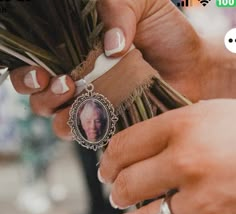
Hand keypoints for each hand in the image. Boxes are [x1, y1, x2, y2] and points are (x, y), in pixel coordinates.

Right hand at [9, 0, 205, 133]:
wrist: (194, 67)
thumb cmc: (166, 33)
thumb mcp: (142, 4)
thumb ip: (118, 9)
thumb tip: (109, 45)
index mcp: (75, 53)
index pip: (36, 66)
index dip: (27, 73)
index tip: (41, 72)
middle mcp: (79, 82)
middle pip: (39, 98)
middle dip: (42, 95)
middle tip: (64, 83)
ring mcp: (94, 107)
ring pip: (58, 122)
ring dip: (62, 115)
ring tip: (84, 101)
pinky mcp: (112, 126)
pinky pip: (90, 137)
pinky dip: (89, 130)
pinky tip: (102, 117)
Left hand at [99, 99, 235, 213]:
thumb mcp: (216, 114)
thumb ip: (177, 126)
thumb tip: (138, 144)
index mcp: (188, 126)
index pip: (125, 145)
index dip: (108, 158)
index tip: (106, 166)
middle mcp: (191, 164)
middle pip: (127, 183)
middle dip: (116, 189)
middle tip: (116, 190)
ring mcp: (205, 204)